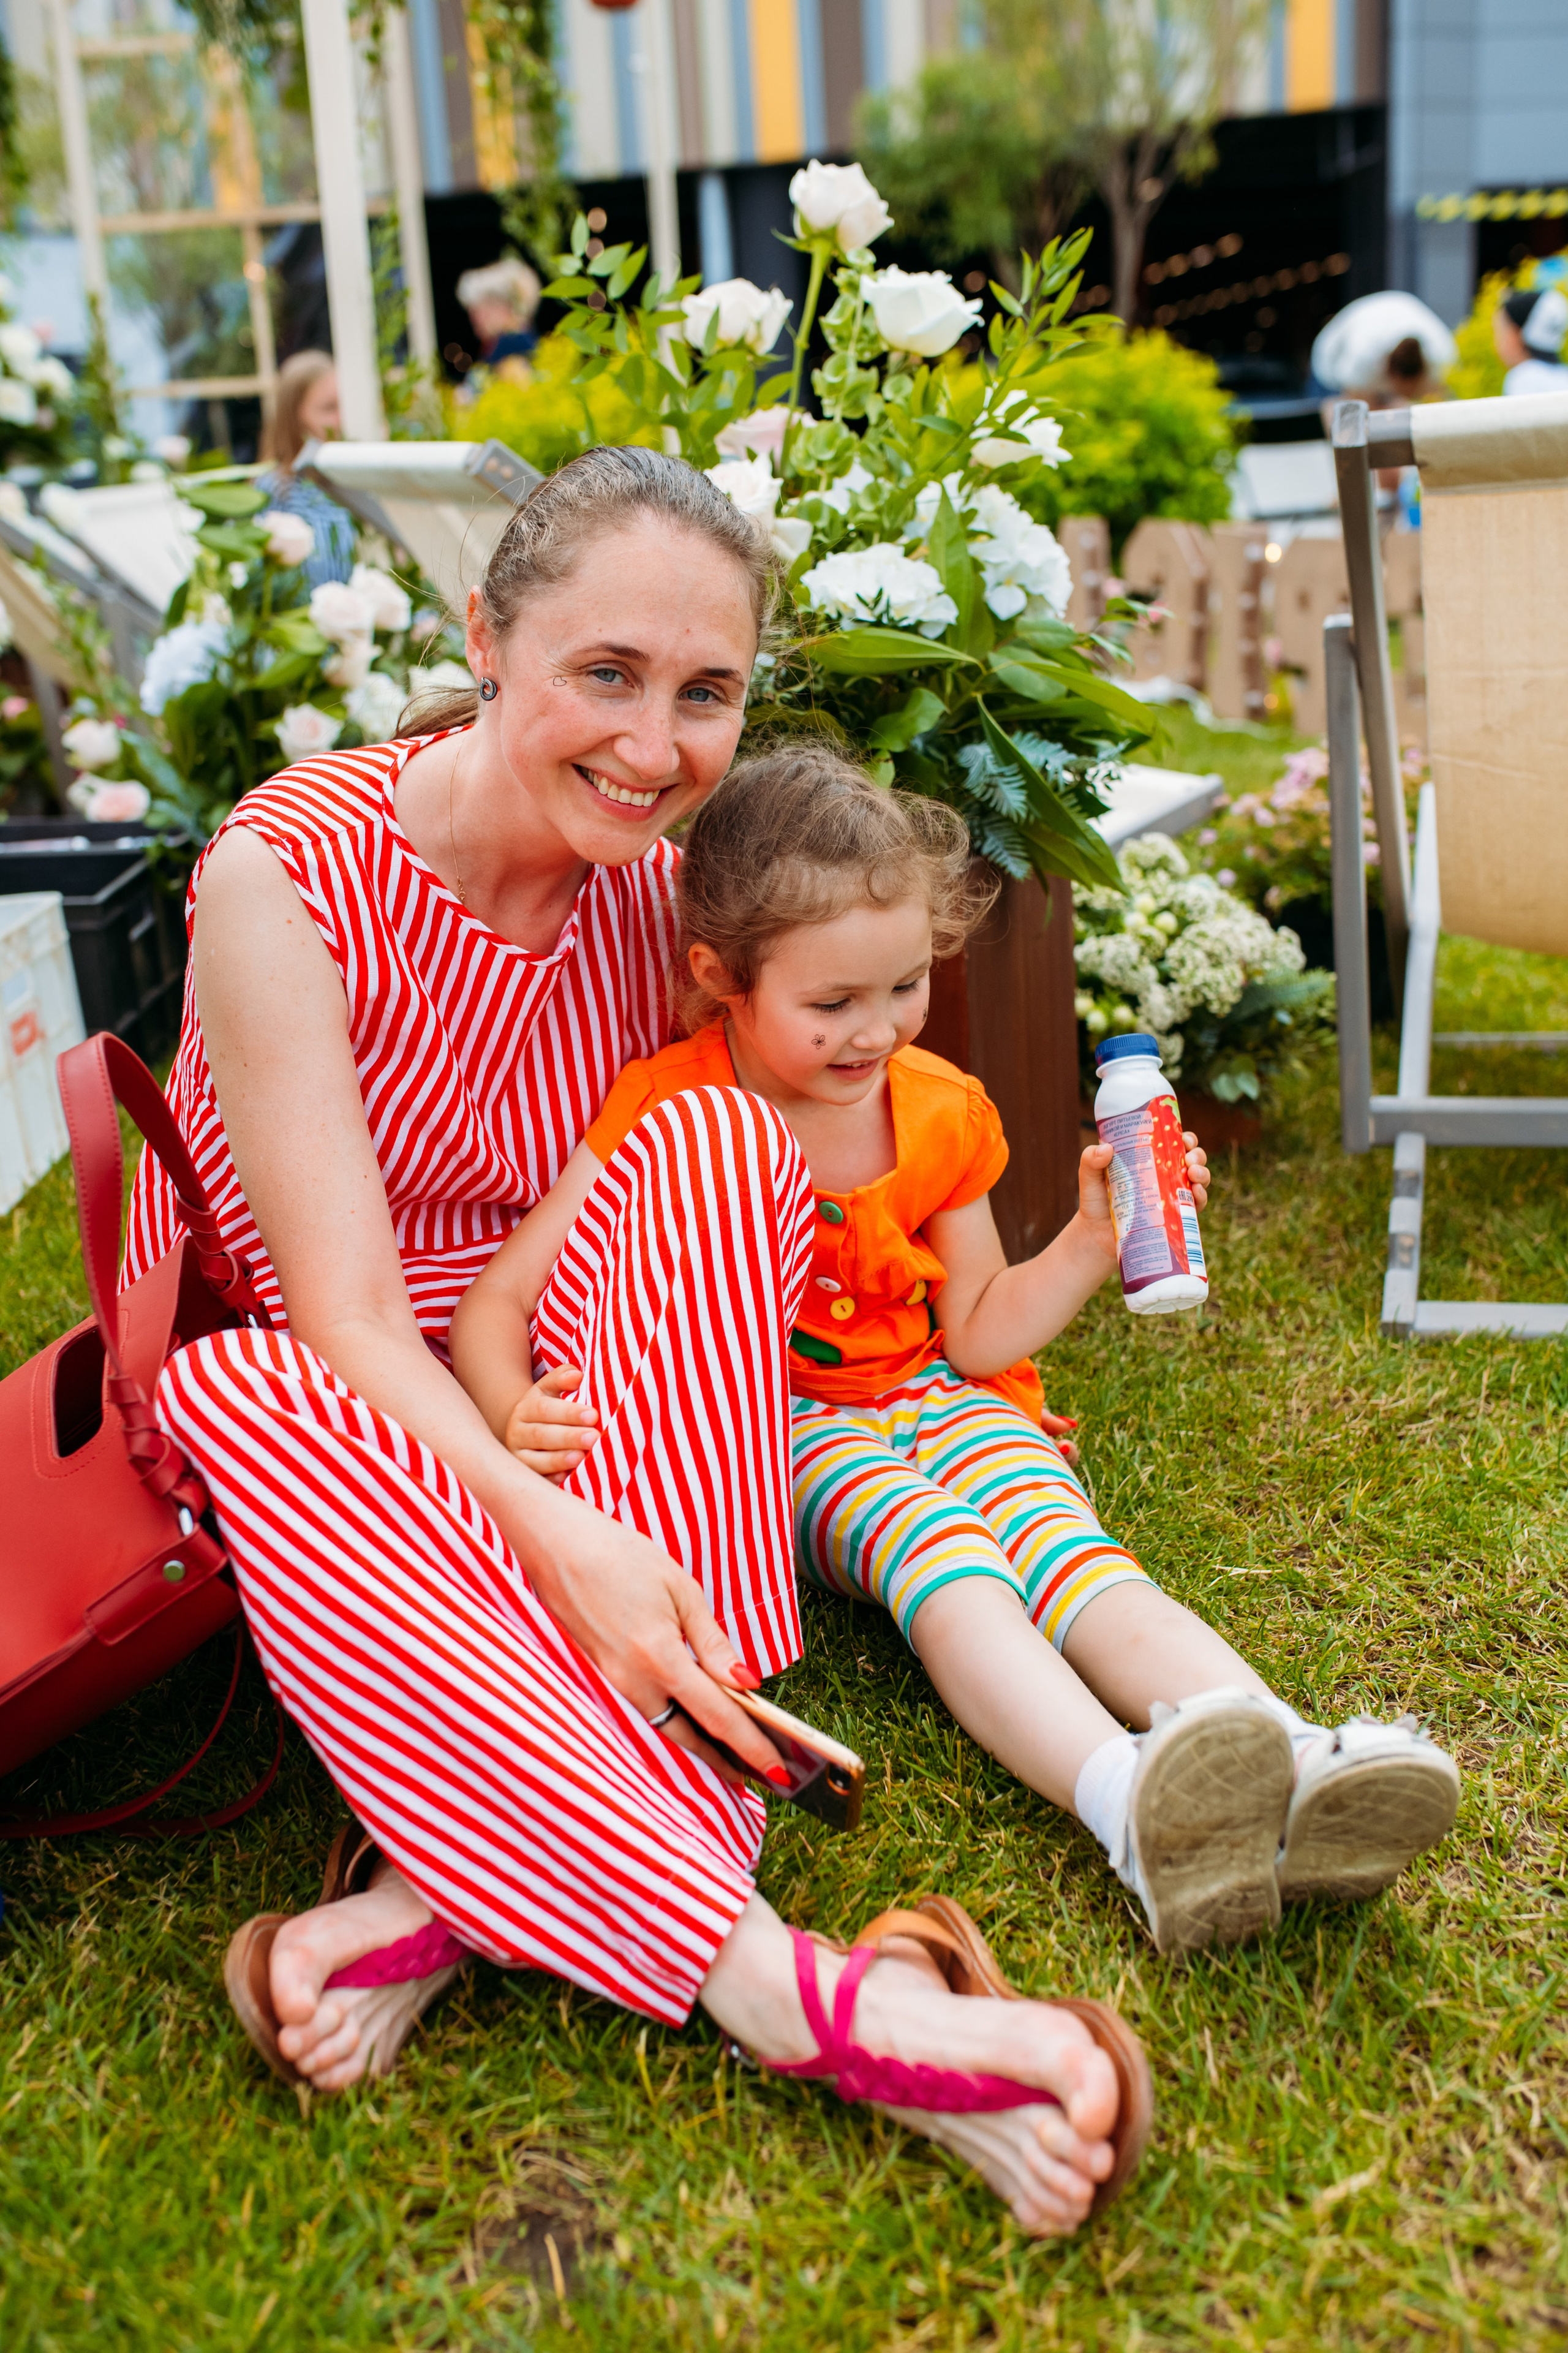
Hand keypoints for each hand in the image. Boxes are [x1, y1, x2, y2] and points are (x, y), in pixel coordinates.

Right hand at [503, 1365, 599, 1481]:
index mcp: (525, 1409)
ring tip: (581, 1457)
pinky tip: (568, 1477)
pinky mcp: (525, 1476)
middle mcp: (516, 1434)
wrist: (522, 1433)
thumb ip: (562, 1379)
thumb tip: (577, 1375)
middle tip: (594, 1437)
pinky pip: (537, 1479)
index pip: (545, 1409)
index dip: (568, 1412)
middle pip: (542, 1436)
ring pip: (536, 1460)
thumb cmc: (546, 1409)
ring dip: (559, 1460)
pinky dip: (551, 1479)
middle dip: (569, 1437)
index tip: (593, 1414)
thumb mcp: (549, 1390)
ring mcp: (518, 1458)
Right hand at [516, 1490, 790, 1788]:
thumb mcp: (680, 1589)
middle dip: (725, 1761)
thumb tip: (745, 1683)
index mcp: (659, 1658)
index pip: (717, 1716)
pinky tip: (692, 1719)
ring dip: (699, 1746)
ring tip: (732, 1755)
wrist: (554, 1544)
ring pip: (665, 1728)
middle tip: (758, 1777)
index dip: (750, 1745)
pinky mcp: (603, 1673)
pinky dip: (675, 1722)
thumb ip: (712, 1642)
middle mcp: (633, 1681)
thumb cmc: (620, 1555)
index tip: (777, 1770)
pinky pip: (646, 1710)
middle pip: (688, 1738)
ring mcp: (614, 1681)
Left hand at [1076, 1131, 1212, 1245]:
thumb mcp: (1089, 1177)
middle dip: (1197, 1154)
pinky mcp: (1174, 1217)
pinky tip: (1196, 1193)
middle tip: (1189, 1158)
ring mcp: (1171, 1196)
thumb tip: (1106, 1148)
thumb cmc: (1095, 1202)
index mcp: (1148, 1160)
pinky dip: (1201, 1197)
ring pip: (1197, 1180)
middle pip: (1190, 1159)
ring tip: (1193, 1174)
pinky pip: (1195, 1206)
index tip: (1183, 1137)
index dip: (1184, 1137)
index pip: (1172, 1143)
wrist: (1096, 1237)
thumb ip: (1090, 1160)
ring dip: (1203, 1173)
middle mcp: (1164, 1176)